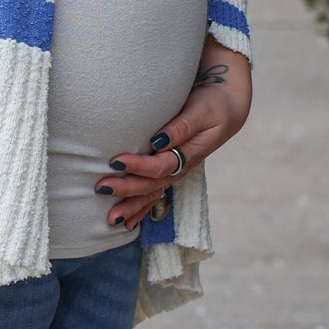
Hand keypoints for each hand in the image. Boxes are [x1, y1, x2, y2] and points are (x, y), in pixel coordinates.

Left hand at [95, 40, 252, 231]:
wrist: (226, 108)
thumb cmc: (212, 105)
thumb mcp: (201, 110)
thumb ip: (181, 127)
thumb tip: (158, 141)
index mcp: (189, 153)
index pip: (161, 165)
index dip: (139, 166)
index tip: (116, 161)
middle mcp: (181, 167)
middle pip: (153, 184)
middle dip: (127, 189)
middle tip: (102, 188)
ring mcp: (176, 172)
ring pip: (152, 194)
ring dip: (131, 206)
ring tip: (110, 219)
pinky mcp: (169, 170)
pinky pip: (154, 194)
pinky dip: (140, 209)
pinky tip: (126, 223)